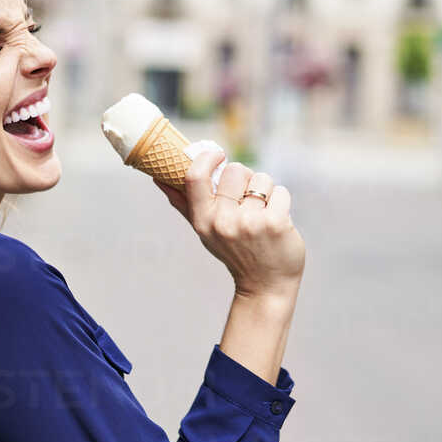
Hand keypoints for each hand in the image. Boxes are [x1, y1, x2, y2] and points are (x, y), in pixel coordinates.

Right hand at [154, 142, 305, 298]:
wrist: (265, 285)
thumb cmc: (235, 252)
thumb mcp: (205, 231)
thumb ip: (183, 203)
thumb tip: (159, 178)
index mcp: (203, 220)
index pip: (196, 177)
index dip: (207, 158)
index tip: (218, 155)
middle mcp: (223, 222)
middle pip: (235, 170)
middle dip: (246, 178)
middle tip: (248, 199)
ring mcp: (250, 223)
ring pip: (261, 178)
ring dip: (266, 190)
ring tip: (263, 213)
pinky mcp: (276, 223)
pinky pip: (280, 191)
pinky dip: (281, 201)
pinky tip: (277, 221)